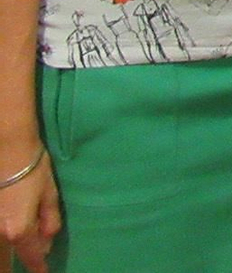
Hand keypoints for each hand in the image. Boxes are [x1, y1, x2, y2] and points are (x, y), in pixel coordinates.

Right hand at [0, 150, 60, 272]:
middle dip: (26, 255)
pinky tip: (14, 229)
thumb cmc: (33, 169)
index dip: (38, 266)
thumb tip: (46, 242)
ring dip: (13, 245)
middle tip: (36, 257)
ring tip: (28, 243)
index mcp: (19, 229)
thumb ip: (49, 221)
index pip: (31, 255)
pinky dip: (6, 233)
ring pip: (3, 241)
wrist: (7, 147)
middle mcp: (0, 231)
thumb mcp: (49, 195)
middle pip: (14, 250)